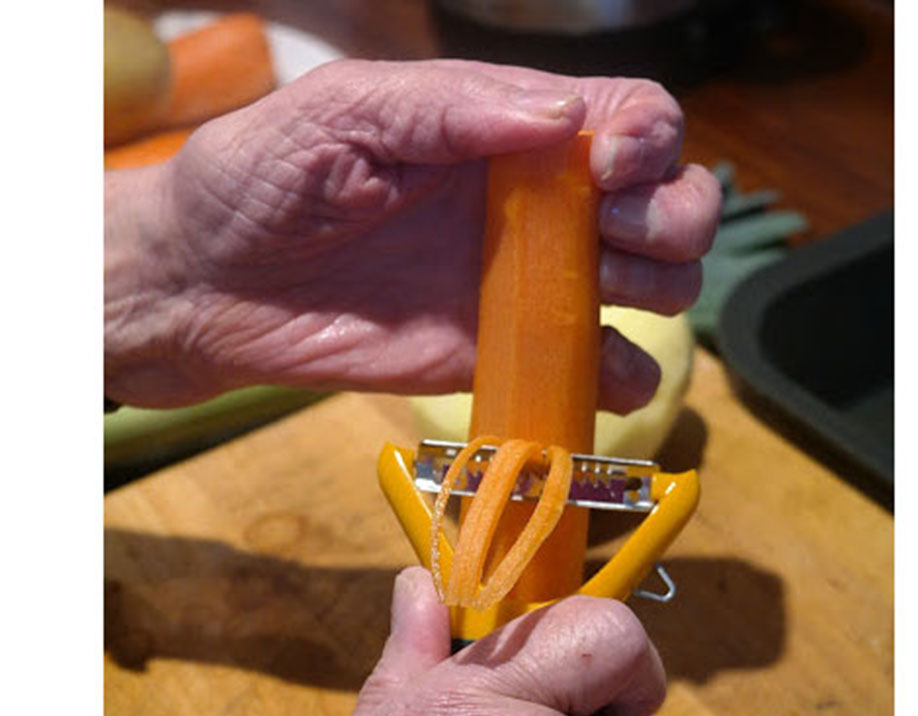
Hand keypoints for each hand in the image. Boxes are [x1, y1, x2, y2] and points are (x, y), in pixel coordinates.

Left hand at [105, 59, 721, 408]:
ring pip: (653, 283)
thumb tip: (564, 119)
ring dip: (660, 288)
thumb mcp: (342, 112)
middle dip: (672, 216)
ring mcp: (527, 286)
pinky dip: (620, 376)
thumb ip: (449, 107)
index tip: (609, 166)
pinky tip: (596, 377)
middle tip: (611, 232)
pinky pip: (595, 368)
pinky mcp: (504, 356)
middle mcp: (535, 206)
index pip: (628, 115)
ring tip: (599, 293)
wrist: (214, 290)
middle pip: (665, 202)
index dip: (649, 137)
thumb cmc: (262, 180)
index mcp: (504, 131)